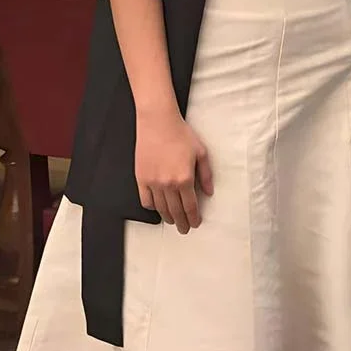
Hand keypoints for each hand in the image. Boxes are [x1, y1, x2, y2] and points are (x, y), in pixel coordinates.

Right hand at [134, 109, 212, 232]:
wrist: (158, 122)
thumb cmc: (181, 134)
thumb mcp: (201, 152)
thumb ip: (206, 175)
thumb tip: (209, 193)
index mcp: (185, 179)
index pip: (190, 207)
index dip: (193, 218)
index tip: (195, 224)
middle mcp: (168, 184)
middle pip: (176, 211)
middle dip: (181, 222)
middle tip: (184, 228)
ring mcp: (153, 183)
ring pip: (161, 208)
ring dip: (168, 217)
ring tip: (172, 220)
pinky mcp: (141, 179)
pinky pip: (146, 200)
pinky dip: (152, 207)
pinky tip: (158, 208)